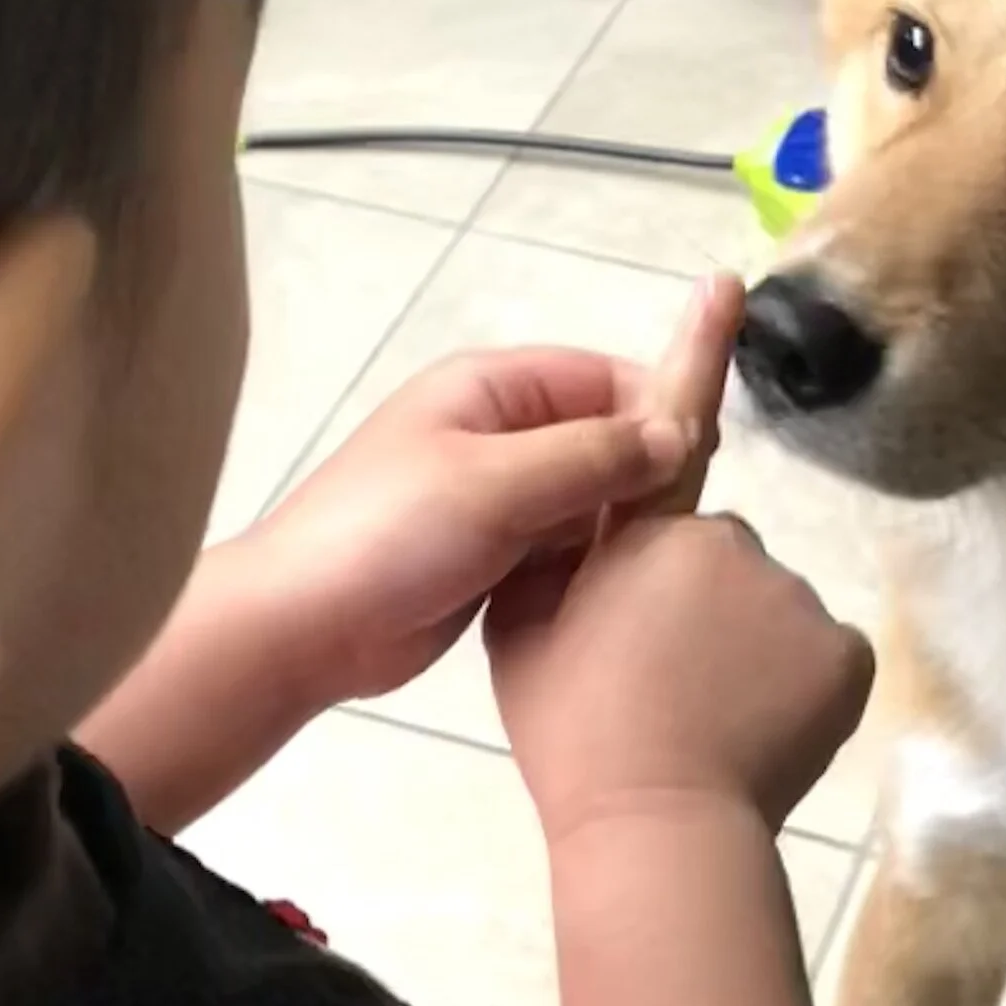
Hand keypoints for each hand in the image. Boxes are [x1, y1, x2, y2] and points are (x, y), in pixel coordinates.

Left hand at [232, 307, 731, 710]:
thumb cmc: (389, 534)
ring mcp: (496, 497)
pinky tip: (626, 596)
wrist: (300, 628)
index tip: (705, 462)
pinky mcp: (494, 556)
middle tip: (690, 528)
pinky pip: (565, 546)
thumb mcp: (495, 483)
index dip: (659, 409)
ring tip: (668, 566)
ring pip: (590, 498)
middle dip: (647, 473)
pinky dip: (593, 563)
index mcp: (491, 388)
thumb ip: (593, 456)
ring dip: (623, 524)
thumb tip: (683, 433)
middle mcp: (499, 433)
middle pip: (604, 437)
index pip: (605, 377)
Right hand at [488, 507, 874, 846]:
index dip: (655, 584)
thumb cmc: (576, 735)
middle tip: (683, 681)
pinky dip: (809, 686)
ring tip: (726, 716)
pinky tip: (771, 729)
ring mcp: (804, 601)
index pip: (671, 533)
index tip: (642, 638)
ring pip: (780, 611)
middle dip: (712, 606)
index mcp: (663, 534)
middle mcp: (742, 548)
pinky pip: (830, 657)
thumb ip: (551, 569)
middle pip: (732, 565)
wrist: (657, 821)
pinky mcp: (850, 657)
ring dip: (760, 645)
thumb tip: (574, 545)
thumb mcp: (520, 635)